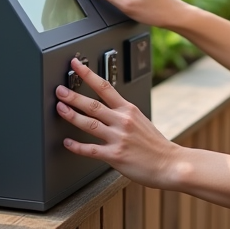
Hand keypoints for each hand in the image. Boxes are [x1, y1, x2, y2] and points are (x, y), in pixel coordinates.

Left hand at [56, 57, 180, 188]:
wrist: (170, 163)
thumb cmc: (155, 145)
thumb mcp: (141, 120)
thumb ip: (123, 113)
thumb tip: (106, 107)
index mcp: (128, 109)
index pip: (105, 86)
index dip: (88, 74)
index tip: (76, 65)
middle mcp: (122, 121)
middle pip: (93, 104)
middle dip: (73, 96)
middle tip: (60, 90)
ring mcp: (118, 138)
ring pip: (89, 124)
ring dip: (72, 115)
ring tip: (60, 109)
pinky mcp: (115, 155)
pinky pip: (91, 150)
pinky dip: (77, 146)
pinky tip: (67, 143)